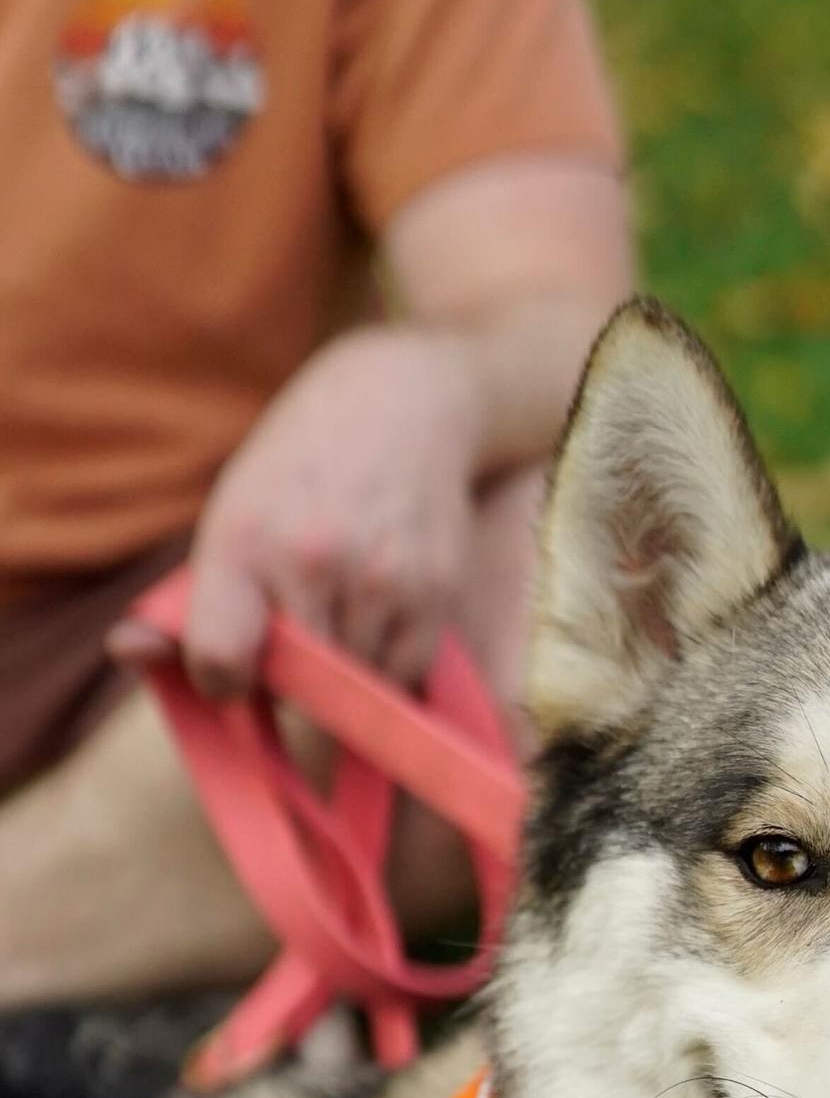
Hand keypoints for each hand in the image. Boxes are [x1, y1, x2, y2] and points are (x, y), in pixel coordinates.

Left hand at [112, 325, 481, 697]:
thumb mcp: (228, 522)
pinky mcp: (434, 590)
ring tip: (339, 619)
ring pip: (355, 689)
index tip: (230, 675)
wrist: (394, 408)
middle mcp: (311, 559)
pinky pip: (404, 672)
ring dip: (344, 679)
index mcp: (242, 541)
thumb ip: (180, 605)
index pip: (221, 656)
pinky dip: (387, 663)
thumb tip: (126, 653)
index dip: (221, 682)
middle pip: (297, 689)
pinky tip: (377, 616)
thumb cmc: (294, 482)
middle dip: (291, 686)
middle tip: (293, 647)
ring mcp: (379, 577)